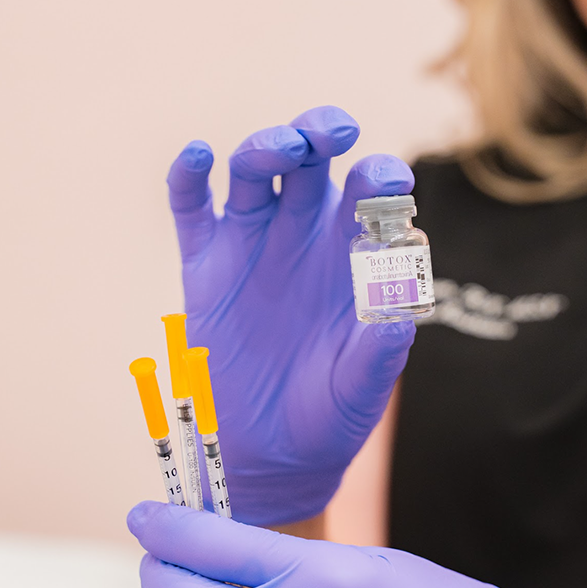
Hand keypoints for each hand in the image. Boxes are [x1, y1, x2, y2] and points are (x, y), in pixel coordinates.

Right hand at [168, 105, 414, 524]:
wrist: (271, 455)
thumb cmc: (328, 416)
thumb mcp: (360, 389)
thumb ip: (379, 351)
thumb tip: (399, 310)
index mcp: (353, 256)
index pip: (369, 195)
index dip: (379, 179)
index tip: (387, 185)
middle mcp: (304, 238)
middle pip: (310, 163)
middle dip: (320, 136)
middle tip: (333, 132)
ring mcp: (252, 247)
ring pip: (254, 172)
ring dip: (265, 147)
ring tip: (279, 150)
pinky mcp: (205, 266)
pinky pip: (191, 208)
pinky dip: (188, 177)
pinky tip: (196, 157)